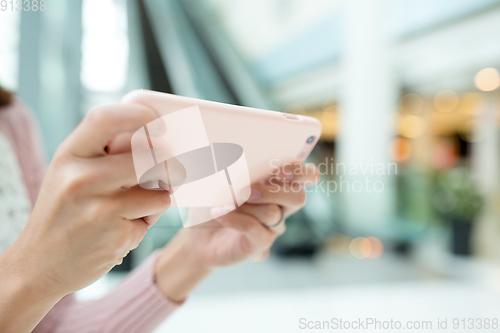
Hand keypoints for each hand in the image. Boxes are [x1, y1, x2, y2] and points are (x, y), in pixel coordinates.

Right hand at [0, 104, 169, 331]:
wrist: (39, 265)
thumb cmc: (64, 214)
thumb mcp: (70, 174)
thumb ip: (104, 154)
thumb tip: (154, 139)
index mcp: (68, 155)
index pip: (105, 119)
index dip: (138, 114)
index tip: (157, 122)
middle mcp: (80, 178)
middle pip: (148, 156)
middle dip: (168, 163)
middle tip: (169, 169)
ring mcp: (99, 208)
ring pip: (160, 187)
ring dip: (160, 194)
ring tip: (138, 204)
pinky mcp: (116, 235)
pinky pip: (154, 214)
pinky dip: (149, 218)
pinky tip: (126, 226)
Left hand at [155, 162, 319, 300]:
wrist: (196, 235)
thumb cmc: (211, 201)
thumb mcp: (219, 179)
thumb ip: (234, 167)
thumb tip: (237, 160)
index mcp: (277, 183)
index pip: (307, 176)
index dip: (301, 172)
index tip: (282, 170)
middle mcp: (281, 205)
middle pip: (298, 198)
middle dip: (274, 192)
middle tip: (246, 190)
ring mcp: (273, 226)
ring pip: (273, 213)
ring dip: (246, 205)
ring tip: (222, 202)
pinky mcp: (260, 243)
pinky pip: (255, 228)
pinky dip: (234, 218)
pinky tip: (218, 212)